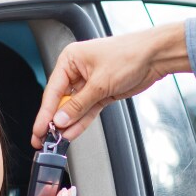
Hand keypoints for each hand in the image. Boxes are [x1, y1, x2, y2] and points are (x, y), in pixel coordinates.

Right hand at [31, 22, 191, 146]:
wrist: (155, 56)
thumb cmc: (130, 55)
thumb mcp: (100, 83)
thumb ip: (78, 104)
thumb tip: (60, 119)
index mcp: (70, 60)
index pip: (52, 90)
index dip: (45, 112)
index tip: (39, 129)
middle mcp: (77, 70)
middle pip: (60, 100)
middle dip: (54, 120)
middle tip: (44, 138)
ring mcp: (89, 83)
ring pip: (74, 108)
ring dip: (67, 124)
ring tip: (58, 140)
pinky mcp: (101, 92)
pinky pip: (87, 110)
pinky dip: (81, 122)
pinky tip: (72, 133)